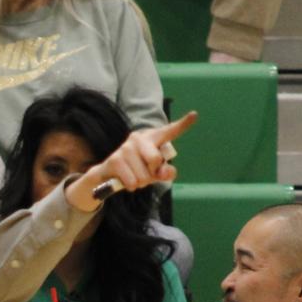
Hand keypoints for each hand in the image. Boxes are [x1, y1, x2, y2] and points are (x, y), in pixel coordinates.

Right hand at [69, 112, 194, 211]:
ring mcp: (126, 148)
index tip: (194, 115)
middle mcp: (139, 138)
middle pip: (156, 160)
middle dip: (151, 173)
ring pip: (143, 175)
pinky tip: (125, 180)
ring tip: (133, 176)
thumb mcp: (155, 173)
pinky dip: (131, 186)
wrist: (107, 175)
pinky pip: (132, 181)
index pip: (170, 131)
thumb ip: (166, 173)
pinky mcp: (115, 160)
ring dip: (140, 183)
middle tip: (144, 173)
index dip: (183, 124)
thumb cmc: (137, 170)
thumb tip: (164, 172)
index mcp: (152, 138)